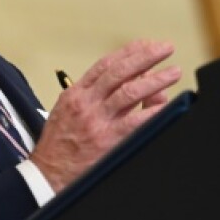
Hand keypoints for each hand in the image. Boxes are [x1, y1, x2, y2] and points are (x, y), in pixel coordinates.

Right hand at [30, 39, 179, 192]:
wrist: (47, 175)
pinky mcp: (107, 140)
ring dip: (155, 80)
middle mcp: (86, 103)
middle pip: (120, 72)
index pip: (106, 64)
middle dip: (146, 57)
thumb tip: (127, 87)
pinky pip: (136, 121)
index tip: (146, 45)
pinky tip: (167, 105)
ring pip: (130, 92)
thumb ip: (97, 98)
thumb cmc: (59, 146)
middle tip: (165, 49)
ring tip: (173, 72)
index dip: (129, 52)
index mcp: (76, 94)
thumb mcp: (69, 113)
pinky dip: (153, 111)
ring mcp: (97, 121)